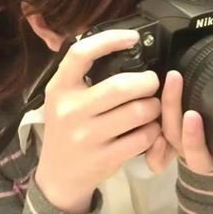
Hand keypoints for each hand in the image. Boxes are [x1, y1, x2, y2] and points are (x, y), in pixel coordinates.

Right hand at [36, 30, 162, 212]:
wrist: (58, 175)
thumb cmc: (67, 128)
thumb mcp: (63, 98)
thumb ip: (83, 76)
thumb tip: (121, 46)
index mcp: (60, 88)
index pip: (80, 54)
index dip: (109, 40)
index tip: (132, 38)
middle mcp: (70, 111)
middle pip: (121, 86)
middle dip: (147, 81)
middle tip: (152, 83)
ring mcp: (87, 137)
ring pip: (138, 112)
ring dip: (154, 107)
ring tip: (152, 107)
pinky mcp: (104, 158)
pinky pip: (142, 138)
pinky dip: (153, 131)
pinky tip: (149, 128)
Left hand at [150, 70, 212, 202]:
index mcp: (203, 161)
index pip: (195, 153)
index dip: (192, 137)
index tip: (193, 115)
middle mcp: (184, 150)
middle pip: (173, 133)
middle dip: (173, 108)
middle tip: (178, 81)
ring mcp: (172, 137)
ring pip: (161, 121)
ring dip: (165, 99)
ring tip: (172, 76)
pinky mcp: (166, 124)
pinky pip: (152, 120)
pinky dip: (153, 106)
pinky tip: (157, 87)